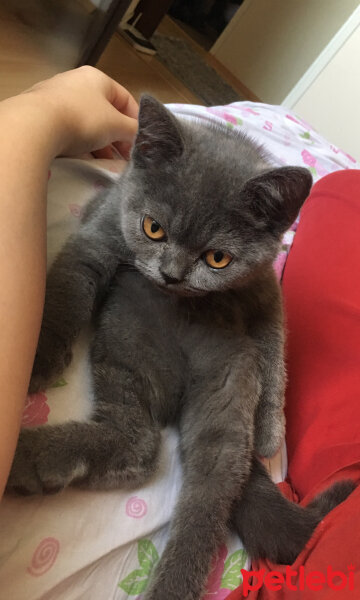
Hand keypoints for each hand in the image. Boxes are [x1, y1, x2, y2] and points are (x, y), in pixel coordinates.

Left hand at [22, 66, 138, 157]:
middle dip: (118, 136)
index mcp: (97, 78)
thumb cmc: (83, 119)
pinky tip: (87, 158)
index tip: (140, 143)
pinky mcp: (44, 115)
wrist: (37, 126)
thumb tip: (141, 136)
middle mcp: (76, 82)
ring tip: (107, 161)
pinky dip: (82, 143)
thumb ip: (133, 130)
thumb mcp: (116, 126)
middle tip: (125, 156)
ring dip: (101, 142)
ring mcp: (58, 98)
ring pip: (88, 122)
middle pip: (106, 112)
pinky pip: (70, 129)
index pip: (126, 99)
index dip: (136, 122)